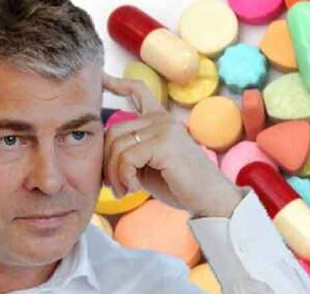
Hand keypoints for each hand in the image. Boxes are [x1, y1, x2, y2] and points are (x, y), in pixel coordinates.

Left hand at [102, 73, 242, 217]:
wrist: (208, 198)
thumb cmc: (178, 184)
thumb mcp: (148, 164)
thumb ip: (130, 151)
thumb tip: (102, 152)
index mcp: (159, 119)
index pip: (138, 90)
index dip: (118, 83)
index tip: (101, 78)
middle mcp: (161, 119)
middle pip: (113, 131)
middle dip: (107, 162)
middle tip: (114, 186)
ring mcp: (163, 128)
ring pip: (118, 147)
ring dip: (115, 174)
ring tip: (124, 190)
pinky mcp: (164, 143)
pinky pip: (127, 158)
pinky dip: (125, 177)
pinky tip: (134, 188)